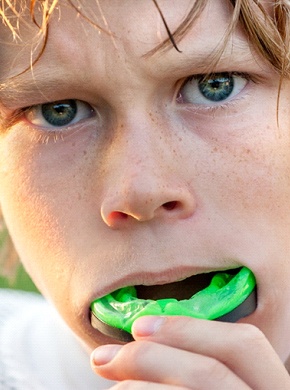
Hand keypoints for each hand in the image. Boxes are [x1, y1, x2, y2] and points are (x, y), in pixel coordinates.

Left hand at [91, 316, 289, 388]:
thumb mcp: (224, 384)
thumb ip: (201, 367)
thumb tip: (145, 340)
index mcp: (270, 386)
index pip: (244, 344)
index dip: (188, 328)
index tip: (140, 326)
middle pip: (210, 371)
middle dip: (150, 357)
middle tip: (104, 358)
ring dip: (139, 388)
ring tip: (114, 389)